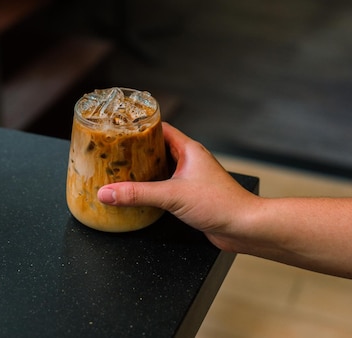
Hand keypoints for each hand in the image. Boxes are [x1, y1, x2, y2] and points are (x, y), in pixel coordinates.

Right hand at [98, 122, 258, 251]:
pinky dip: (152, 187)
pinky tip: (140, 195)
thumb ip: (138, 194)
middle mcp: (190, 160)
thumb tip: (108, 193)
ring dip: (144, 170)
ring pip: (162, 168)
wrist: (243, 226)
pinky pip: (166, 185)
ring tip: (122, 171)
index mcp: (188, 149)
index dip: (141, 126)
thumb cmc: (221, 203)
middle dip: (138, 150)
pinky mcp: (190, 195)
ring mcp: (191, 177)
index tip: (121, 127)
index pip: (161, 128)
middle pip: (158, 148)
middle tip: (115, 151)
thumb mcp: (172, 195)